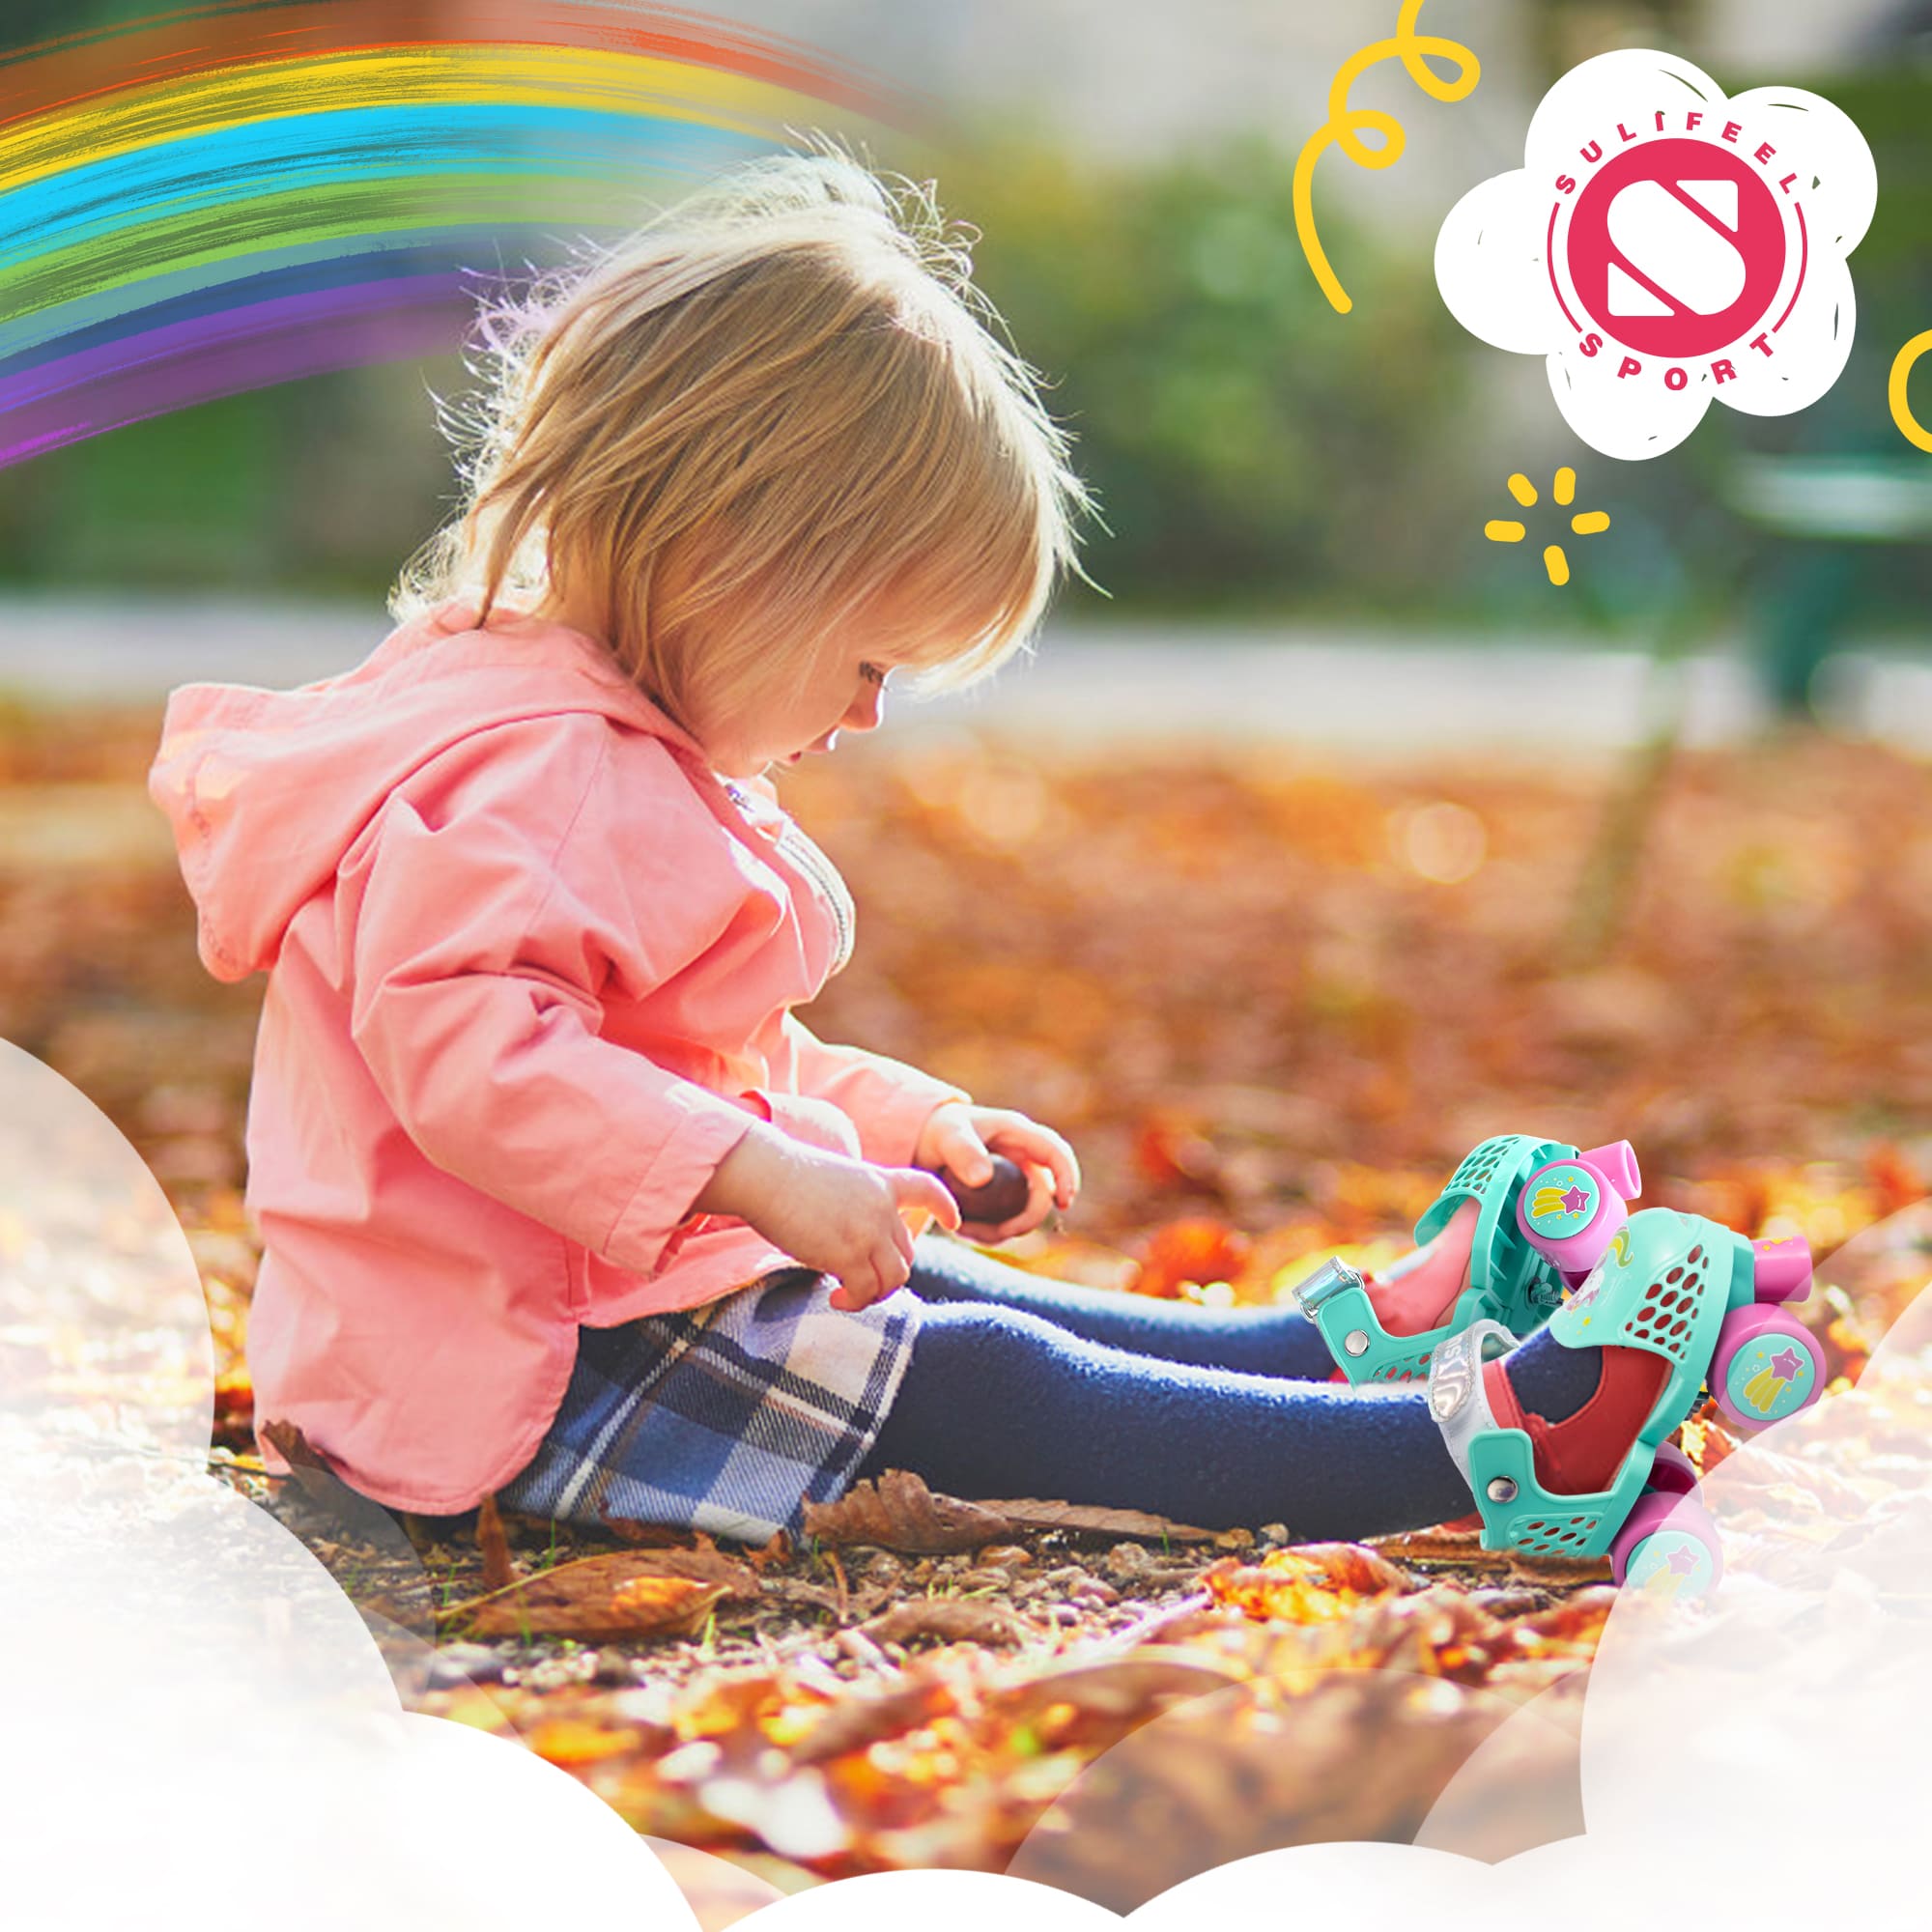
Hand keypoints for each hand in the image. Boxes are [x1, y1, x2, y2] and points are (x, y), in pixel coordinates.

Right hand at [695, 1125, 960, 1310]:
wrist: (766, 1173)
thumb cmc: (787, 1176)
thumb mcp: (837, 1180)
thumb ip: (857, 1204)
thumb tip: (856, 1241)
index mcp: (880, 1181)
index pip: (926, 1189)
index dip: (944, 1207)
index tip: (953, 1222)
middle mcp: (882, 1206)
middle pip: (906, 1252)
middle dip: (889, 1273)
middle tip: (860, 1283)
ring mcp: (869, 1231)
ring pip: (894, 1278)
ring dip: (875, 1294)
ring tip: (848, 1295)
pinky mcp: (849, 1254)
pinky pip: (865, 1291)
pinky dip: (853, 1302)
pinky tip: (834, 1298)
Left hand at [913, 1101, 1080, 1243]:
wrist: (922, 1145)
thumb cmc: (938, 1132)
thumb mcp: (946, 1137)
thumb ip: (962, 1152)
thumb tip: (983, 1179)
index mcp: (1017, 1132)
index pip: (1055, 1152)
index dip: (1066, 1177)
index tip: (1064, 1204)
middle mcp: (1022, 1156)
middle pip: (1044, 1192)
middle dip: (1029, 1218)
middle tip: (1002, 1233)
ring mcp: (1014, 1179)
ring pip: (1026, 1213)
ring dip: (1004, 1230)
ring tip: (966, 1230)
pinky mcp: (1002, 1199)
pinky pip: (1007, 1223)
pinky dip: (990, 1234)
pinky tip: (962, 1230)